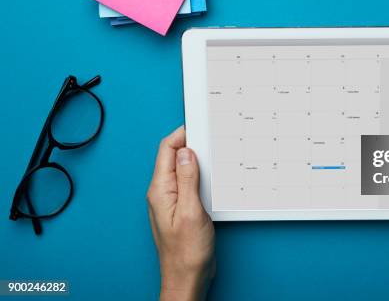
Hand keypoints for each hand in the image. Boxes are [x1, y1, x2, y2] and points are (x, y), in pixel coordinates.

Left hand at [147, 126, 214, 300]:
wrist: (187, 278)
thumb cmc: (187, 253)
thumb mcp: (191, 212)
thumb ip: (188, 180)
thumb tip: (186, 152)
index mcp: (160, 190)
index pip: (166, 151)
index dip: (181, 134)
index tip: (198, 125)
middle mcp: (163, 193)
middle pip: (173, 157)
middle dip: (191, 144)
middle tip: (210, 137)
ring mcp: (172, 201)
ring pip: (183, 170)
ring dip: (197, 161)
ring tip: (213, 154)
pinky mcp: (183, 208)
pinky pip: (189, 184)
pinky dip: (201, 176)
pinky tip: (212, 178)